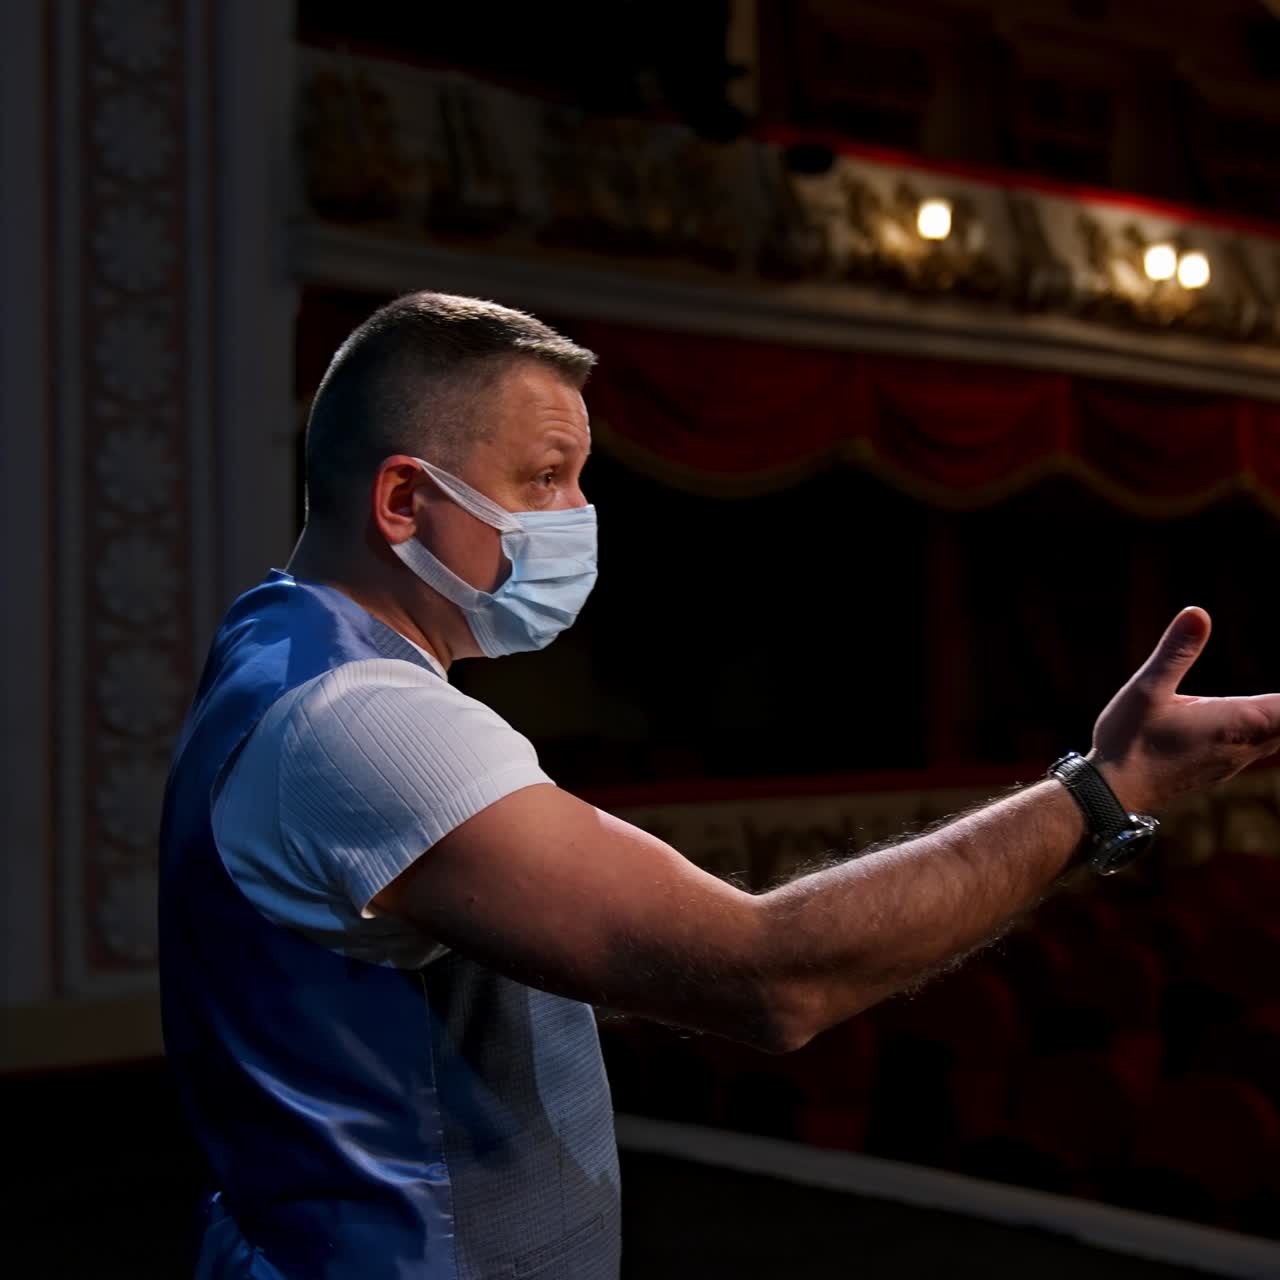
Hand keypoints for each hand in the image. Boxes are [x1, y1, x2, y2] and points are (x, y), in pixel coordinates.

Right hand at [1089, 606, 1279, 813]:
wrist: (1113, 792)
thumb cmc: (1130, 741)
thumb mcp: (1147, 689)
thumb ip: (1176, 652)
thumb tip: (1197, 613)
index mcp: (1237, 721)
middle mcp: (1245, 745)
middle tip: (1276, 696)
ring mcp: (1234, 760)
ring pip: (1278, 738)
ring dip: (1278, 717)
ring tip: (1272, 703)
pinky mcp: (1220, 768)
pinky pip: (1261, 746)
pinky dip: (1268, 728)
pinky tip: (1250, 719)